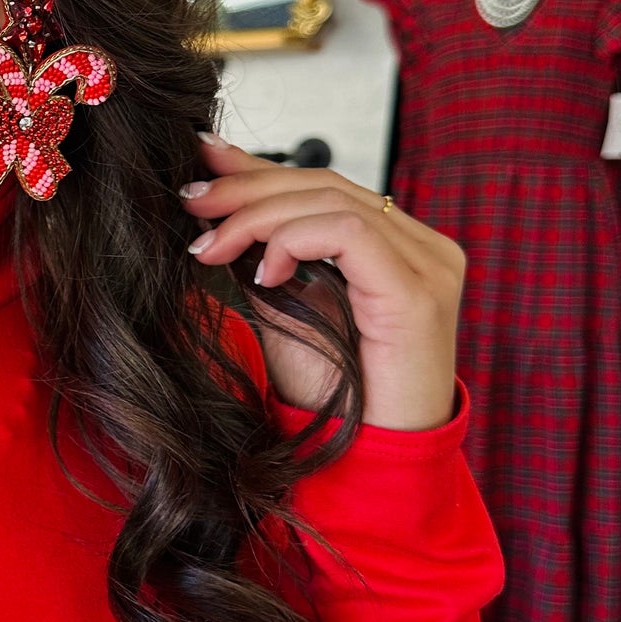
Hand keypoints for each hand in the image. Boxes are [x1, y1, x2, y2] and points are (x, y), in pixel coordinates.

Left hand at [179, 131, 465, 431]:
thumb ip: (262, 253)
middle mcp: (424, 247)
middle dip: (248, 187)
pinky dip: (294, 240)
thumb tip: (214, 202)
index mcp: (400, 246)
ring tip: (210, 246)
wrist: (368, 462)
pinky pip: (350, 233)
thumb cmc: (334, 396)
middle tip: (191, 201)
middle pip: (328, 184)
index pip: (326, 186)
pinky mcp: (419, 291)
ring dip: (258, 216)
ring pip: (334, 201)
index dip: (261, 169)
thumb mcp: (284, 306)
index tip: (201, 160)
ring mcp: (429, 265)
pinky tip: (262, 272)